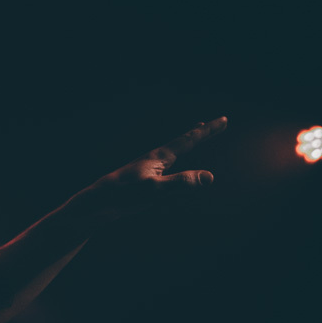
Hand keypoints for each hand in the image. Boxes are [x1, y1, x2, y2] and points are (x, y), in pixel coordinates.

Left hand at [67, 117, 227, 227]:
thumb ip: (181, 182)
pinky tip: (172, 164)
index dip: (208, 131)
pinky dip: (177, 161)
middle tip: (213, 123)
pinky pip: (167, 167)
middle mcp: (154, 159)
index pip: (189, 140)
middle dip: (200, 133)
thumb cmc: (124, 195)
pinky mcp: (143, 181)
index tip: (224, 120)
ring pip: (174, 152)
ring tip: (194, 136)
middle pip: (182, 142)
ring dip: (187, 143)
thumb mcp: (155, 189)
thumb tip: (209, 177)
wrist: (97, 203)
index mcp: (159, 157)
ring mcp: (148, 169)